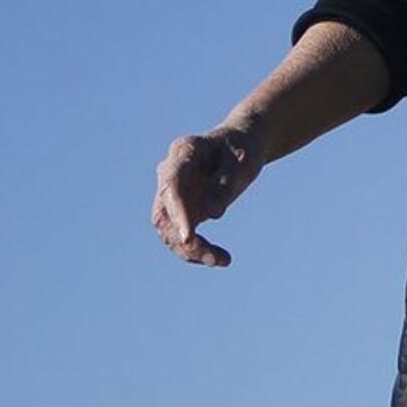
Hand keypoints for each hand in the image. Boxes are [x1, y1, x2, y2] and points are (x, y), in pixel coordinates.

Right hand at [151, 122, 264, 266]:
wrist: (242, 146)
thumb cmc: (243, 149)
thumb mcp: (242, 162)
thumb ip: (226, 184)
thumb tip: (212, 214)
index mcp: (183, 151)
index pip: (172, 185)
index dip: (178, 212)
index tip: (189, 238)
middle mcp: (169, 172)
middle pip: (164, 213)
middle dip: (185, 240)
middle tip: (214, 258)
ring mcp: (171, 192)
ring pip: (167, 230)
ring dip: (191, 250)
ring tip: (224, 260)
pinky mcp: (180, 210)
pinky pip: (180, 235)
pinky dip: (197, 250)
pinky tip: (221, 258)